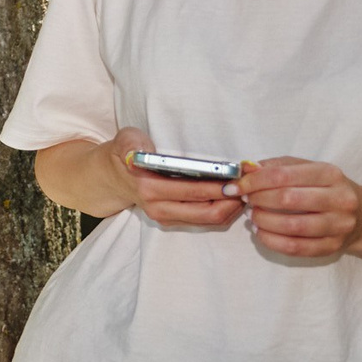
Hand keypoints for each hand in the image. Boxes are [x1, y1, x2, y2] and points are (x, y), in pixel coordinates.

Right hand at [112, 127, 243, 230]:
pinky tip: (231, 197)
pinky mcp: (172, 221)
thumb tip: (140, 153)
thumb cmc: (124, 154)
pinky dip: (223, 211)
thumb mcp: (125, 140)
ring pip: (209, 220)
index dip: (220, 186)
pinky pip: (204, 221)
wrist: (112, 177)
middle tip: (249, 185)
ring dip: (231, 207)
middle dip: (233, 200)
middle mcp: (158, 207)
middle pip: (208, 212)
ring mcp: (165, 217)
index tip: (240, 176)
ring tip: (244, 190)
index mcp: (149, 187)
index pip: (194, 192)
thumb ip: (132, 144)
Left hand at [236, 157, 361, 259]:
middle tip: (245, 200)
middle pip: (287, 199)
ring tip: (253, 216)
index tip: (235, 186)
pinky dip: (271, 241)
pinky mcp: (333, 246)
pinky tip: (261, 232)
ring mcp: (339, 225)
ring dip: (263, 221)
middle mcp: (339, 199)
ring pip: (292, 226)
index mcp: (330, 174)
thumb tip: (246, 169)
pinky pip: (295, 247)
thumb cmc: (325, 188)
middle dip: (258, 200)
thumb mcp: (306, 169)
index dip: (253, 181)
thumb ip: (277, 166)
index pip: (283, 175)